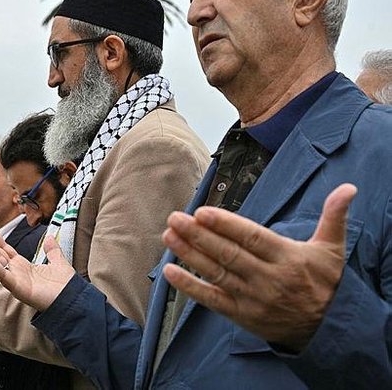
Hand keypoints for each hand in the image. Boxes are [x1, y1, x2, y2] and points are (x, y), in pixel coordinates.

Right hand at [0, 221, 74, 311]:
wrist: (73, 301)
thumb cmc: (65, 287)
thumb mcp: (58, 262)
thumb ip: (52, 250)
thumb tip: (49, 237)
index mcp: (23, 266)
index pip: (4, 248)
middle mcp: (16, 272)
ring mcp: (15, 280)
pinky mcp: (17, 288)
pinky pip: (3, 275)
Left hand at [162, 183, 356, 351]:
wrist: (329, 330)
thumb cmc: (326, 283)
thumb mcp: (333, 249)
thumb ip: (334, 217)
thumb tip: (349, 187)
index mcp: (288, 258)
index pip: (252, 238)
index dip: (226, 225)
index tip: (203, 212)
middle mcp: (269, 279)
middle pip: (229, 254)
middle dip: (199, 235)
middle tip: (175, 217)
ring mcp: (253, 299)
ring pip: (216, 274)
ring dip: (189, 255)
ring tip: (168, 235)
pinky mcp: (242, 316)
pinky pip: (212, 300)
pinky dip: (189, 287)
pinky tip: (169, 271)